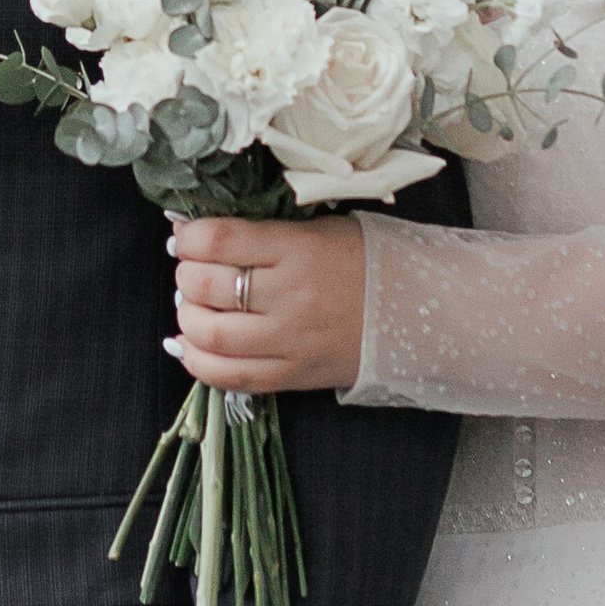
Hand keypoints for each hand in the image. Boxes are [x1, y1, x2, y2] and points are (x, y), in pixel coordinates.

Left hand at [171, 212, 365, 393]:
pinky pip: (231, 376)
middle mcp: (290, 295)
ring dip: (188, 317)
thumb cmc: (363, 260)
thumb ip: (261, 231)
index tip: (186, 236)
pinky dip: (199, 362)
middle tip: (191, 269)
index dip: (188, 237)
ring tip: (194, 305)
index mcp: (297, 248)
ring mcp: (291, 341)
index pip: (218, 240)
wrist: (419, 311)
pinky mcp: (294, 375)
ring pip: (211, 334)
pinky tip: (192, 345)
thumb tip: (197, 233)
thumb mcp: (317, 228)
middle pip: (206, 286)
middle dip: (185, 273)